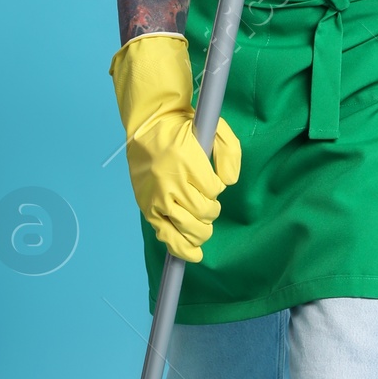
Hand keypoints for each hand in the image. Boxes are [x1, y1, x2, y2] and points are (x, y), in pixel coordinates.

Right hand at [109, 34, 239, 262]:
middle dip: (211, 210)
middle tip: (208, 203)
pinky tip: (192, 253)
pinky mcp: (147, 206)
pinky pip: (166, 234)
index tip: (211, 180)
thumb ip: (230, 153)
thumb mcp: (216, 128)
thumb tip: (229, 182)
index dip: (216, 188)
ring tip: (202, 222)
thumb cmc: (185, 127)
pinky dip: (181, 247)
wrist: (148, 125)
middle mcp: (171, 181)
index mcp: (186, 160)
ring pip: (188, 226)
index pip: (213, 189)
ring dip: (201, 228)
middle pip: (204, 211)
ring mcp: (157, 196)